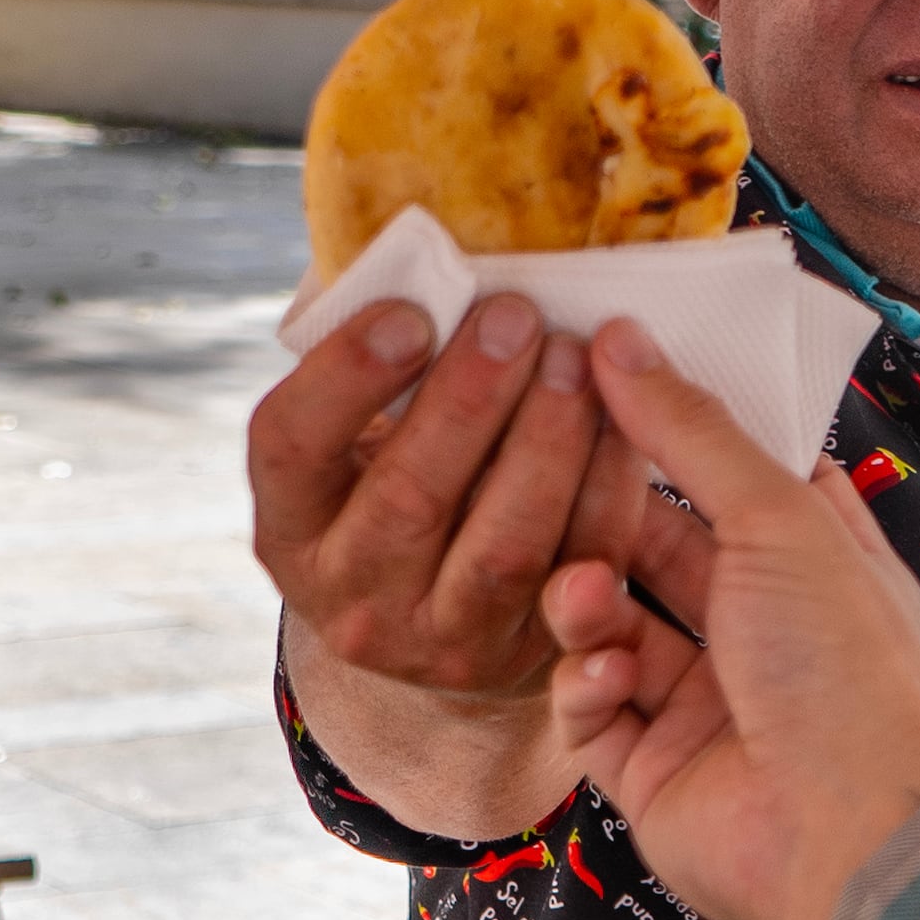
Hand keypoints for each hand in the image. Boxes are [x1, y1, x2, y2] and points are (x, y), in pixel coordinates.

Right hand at [248, 291, 613, 704]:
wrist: (449, 619)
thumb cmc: (408, 481)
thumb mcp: (360, 440)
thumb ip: (373, 367)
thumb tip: (409, 258)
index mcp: (290, 522)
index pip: (290, 446)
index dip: (346, 377)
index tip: (412, 313)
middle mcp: (350, 594)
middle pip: (408, 497)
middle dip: (471, 398)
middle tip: (518, 317)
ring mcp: (438, 641)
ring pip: (502, 546)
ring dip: (549, 443)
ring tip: (578, 359)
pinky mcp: (525, 661)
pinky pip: (578, 574)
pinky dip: (609, 495)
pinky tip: (629, 425)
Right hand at [539, 323, 919, 919]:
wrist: (847, 834)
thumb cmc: (841, 666)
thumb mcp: (777, 517)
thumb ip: (693, 430)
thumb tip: (622, 339)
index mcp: (812, 558)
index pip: (729, 474)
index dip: (665, 430)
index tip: (594, 379)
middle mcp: (760, 626)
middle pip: (655, 547)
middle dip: (600, 515)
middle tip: (540, 464)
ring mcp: (703, 702)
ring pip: (609, 626)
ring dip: (584, 604)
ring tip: (584, 596)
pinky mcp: (651, 771)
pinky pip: (589, 712)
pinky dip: (587, 687)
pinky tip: (608, 681)